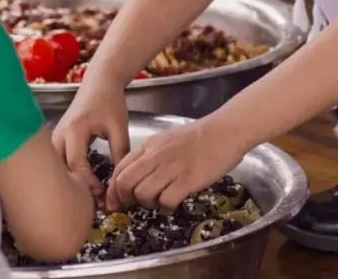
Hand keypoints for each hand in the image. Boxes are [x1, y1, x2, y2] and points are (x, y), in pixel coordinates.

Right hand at [52, 72, 129, 204]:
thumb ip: (120, 152)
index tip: (103, 194)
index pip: (77, 163)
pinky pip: (58, 160)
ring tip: (88, 194)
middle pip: (61, 168)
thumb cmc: (110, 102)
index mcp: (76, 129)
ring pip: (57, 166)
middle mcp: (60, 133)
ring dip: (71, 180)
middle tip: (94, 200)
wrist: (100, 82)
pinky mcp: (58, 137)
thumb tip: (120, 180)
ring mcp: (56, 135)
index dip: (88, 182)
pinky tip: (81, 182)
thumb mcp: (119, 127)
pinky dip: (68, 172)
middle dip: (77, 186)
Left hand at [107, 117, 244, 210]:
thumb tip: (134, 177)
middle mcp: (156, 156)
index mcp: (148, 146)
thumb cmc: (196, 138)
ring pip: (142, 194)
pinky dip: (166, 206)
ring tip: (159, 200)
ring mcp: (171, 168)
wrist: (224, 132)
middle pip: (125, 183)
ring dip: (147, 203)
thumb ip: (149, 156)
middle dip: (126, 199)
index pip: (119, 169)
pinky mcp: (188, 179)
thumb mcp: (165, 140)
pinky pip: (166, 200)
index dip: (113, 190)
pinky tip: (174, 200)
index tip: (116, 201)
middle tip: (136, 204)